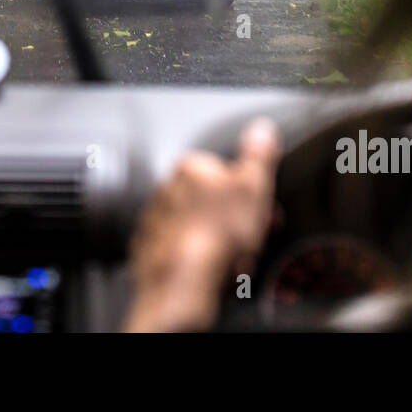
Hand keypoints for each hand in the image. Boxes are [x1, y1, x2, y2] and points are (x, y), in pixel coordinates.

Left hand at [122, 117, 280, 331]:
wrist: (184, 281)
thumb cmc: (218, 234)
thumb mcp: (253, 187)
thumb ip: (259, 155)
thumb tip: (262, 130)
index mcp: (192, 168)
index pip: (226, 173)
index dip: (250, 196)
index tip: (262, 214)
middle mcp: (167, 189)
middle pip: (212, 202)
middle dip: (234, 222)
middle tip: (251, 243)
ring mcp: (156, 220)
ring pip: (197, 227)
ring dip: (215, 241)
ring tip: (233, 264)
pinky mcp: (149, 249)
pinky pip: (181, 251)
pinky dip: (195, 259)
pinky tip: (211, 272)